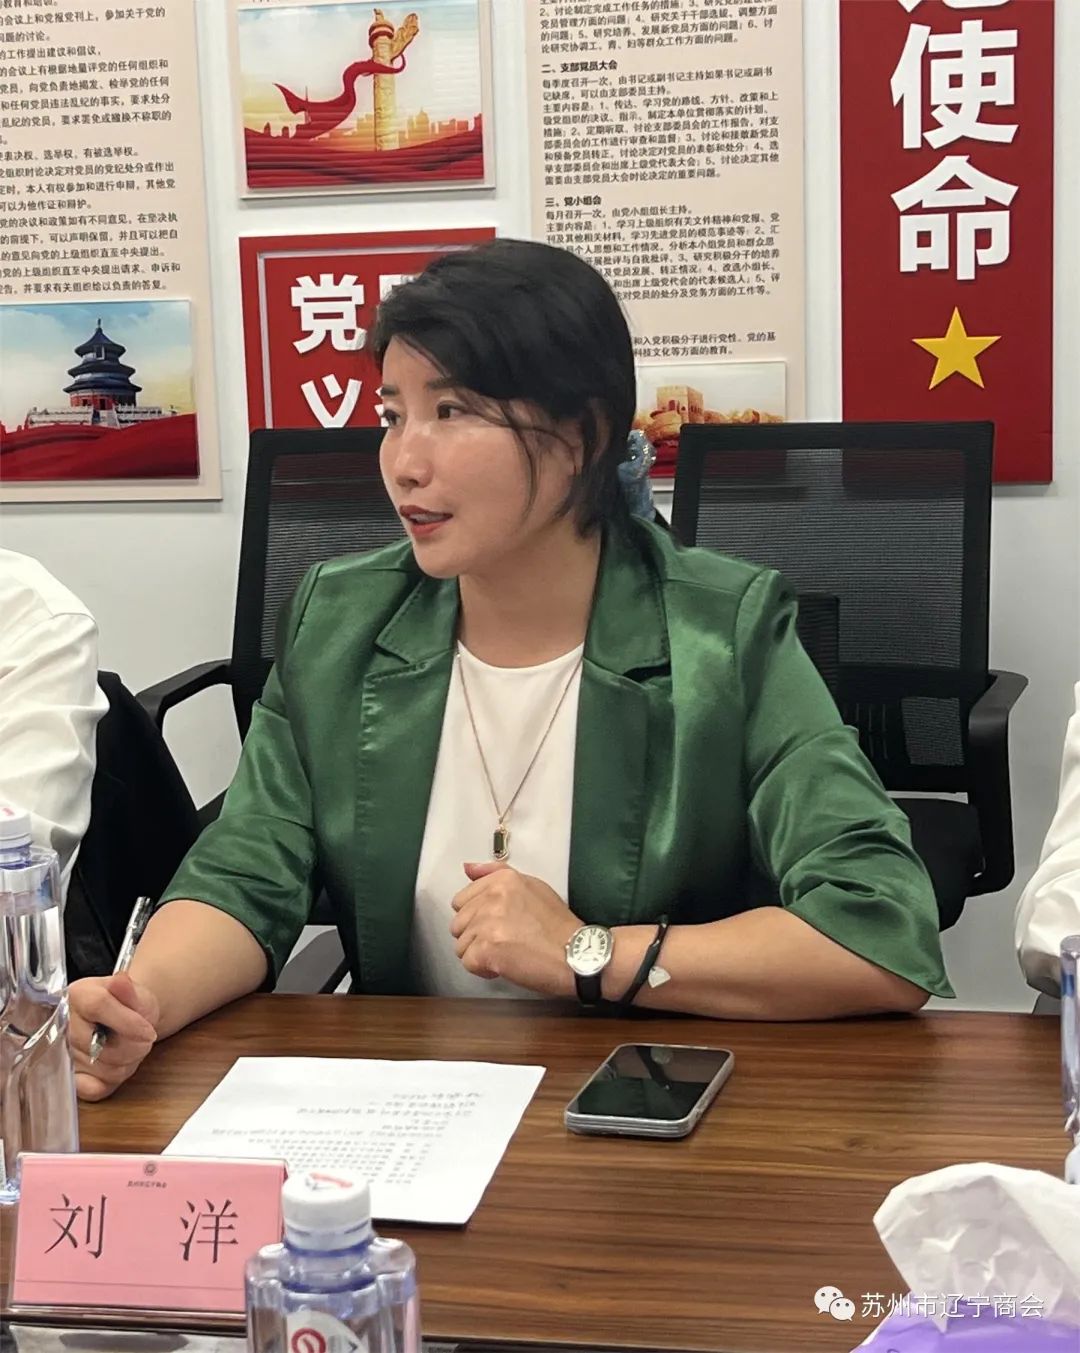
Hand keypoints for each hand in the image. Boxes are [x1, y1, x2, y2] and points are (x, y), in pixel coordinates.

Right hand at [68, 973, 159, 1101]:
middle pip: (101, 1045)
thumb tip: (121, 980)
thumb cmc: (131, 1006)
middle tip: (142, 1039)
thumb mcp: (138, 994)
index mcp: (77, 994)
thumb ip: (130, 990)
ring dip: (127, 1063)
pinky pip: (92, 1090)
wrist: (126, 1020)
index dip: (128, 1023)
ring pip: (103, 1069)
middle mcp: (62, 1023)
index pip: (98, 1006)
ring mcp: (62, 1052)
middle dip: (133, 1047)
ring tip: (130, 1048)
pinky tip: (117, 1065)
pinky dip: (111, 1081)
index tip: (149, 1032)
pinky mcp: (69, 1077)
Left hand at [450, 861, 580, 996]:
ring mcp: (488, 923)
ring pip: (461, 945)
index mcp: (502, 880)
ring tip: (508, 953)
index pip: (462, 900)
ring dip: (480, 954)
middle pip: (459, 924)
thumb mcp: (532, 886)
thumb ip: (495, 874)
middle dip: (477, 937)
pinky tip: (506, 965)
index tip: (498, 924)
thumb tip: (467, 868)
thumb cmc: (558, 926)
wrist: (577, 955)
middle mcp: (493, 897)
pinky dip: (484, 970)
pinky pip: (468, 963)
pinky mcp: (487, 949)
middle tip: (505, 941)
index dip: (477, 917)